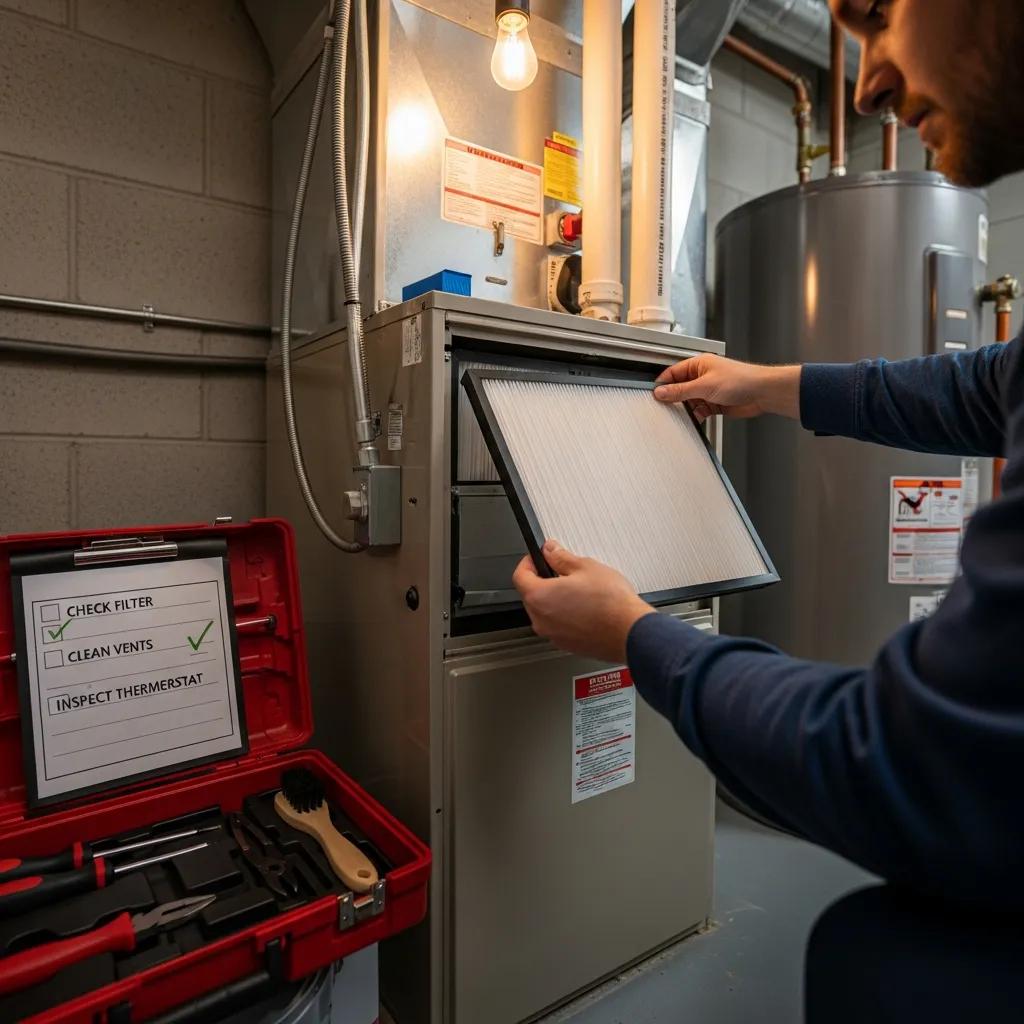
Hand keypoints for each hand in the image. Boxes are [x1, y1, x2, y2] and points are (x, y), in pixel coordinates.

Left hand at [512, 540, 654, 663]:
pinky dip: (566, 615)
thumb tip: (551, 550)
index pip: (519, 576)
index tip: (538, 557)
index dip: (528, 562)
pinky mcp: (567, 645)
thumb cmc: (611, 604)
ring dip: (555, 599)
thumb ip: (561, 557)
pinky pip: (559, 625)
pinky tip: (585, 607)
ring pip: (545, 612)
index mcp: (540, 597)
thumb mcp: (585, 567)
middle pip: (531, 595)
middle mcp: (541, 620)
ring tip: (579, 590)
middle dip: (543, 580)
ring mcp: (553, 635)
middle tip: (562, 570)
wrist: (630, 633)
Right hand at [653, 354, 800, 422]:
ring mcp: (708, 390)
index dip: (663, 384)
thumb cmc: (740, 380)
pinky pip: (699, 410)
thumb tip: (662, 392)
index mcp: (698, 365)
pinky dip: (695, 416)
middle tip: (665, 408)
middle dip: (674, 398)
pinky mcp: (715, 403)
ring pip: (689, 401)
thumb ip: (681, 391)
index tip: (655, 395)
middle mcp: (702, 376)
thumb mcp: (704, 386)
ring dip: (685, 409)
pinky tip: (693, 420)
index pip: (673, 373)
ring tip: (680, 416)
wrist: (762, 393)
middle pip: (680, 388)